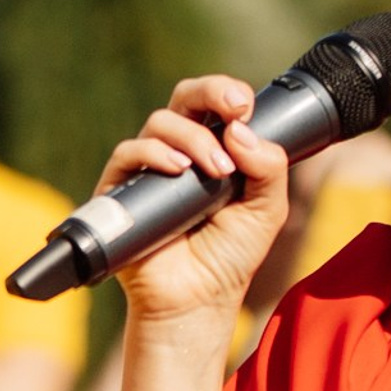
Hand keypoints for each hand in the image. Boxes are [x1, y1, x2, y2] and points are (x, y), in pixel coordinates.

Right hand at [100, 74, 290, 331]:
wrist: (197, 298)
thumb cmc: (230, 256)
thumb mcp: (268, 209)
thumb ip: (269, 168)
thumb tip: (240, 129)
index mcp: (213, 149)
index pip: (214, 104)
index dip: (227, 93)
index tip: (245, 106)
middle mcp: (178, 152)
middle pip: (183, 99)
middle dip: (209, 92)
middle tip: (235, 109)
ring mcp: (148, 169)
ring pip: (159, 122)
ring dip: (191, 137)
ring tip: (216, 170)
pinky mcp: (120, 190)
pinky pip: (127, 154)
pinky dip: (153, 153)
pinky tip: (177, 170)